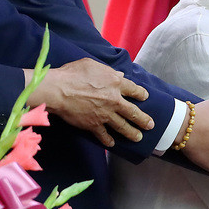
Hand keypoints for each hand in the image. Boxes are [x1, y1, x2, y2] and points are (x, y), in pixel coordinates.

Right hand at [32, 59, 151, 146]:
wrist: (58, 90)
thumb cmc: (72, 74)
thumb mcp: (92, 65)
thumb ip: (108, 71)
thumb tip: (119, 74)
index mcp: (116, 83)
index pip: (134, 89)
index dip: (141, 94)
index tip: (144, 97)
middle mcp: (114, 100)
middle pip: (134, 112)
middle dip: (143, 120)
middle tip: (150, 125)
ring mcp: (105, 114)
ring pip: (123, 126)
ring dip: (132, 133)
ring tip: (138, 138)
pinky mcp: (94, 125)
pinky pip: (103, 135)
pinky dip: (108, 140)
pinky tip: (112, 144)